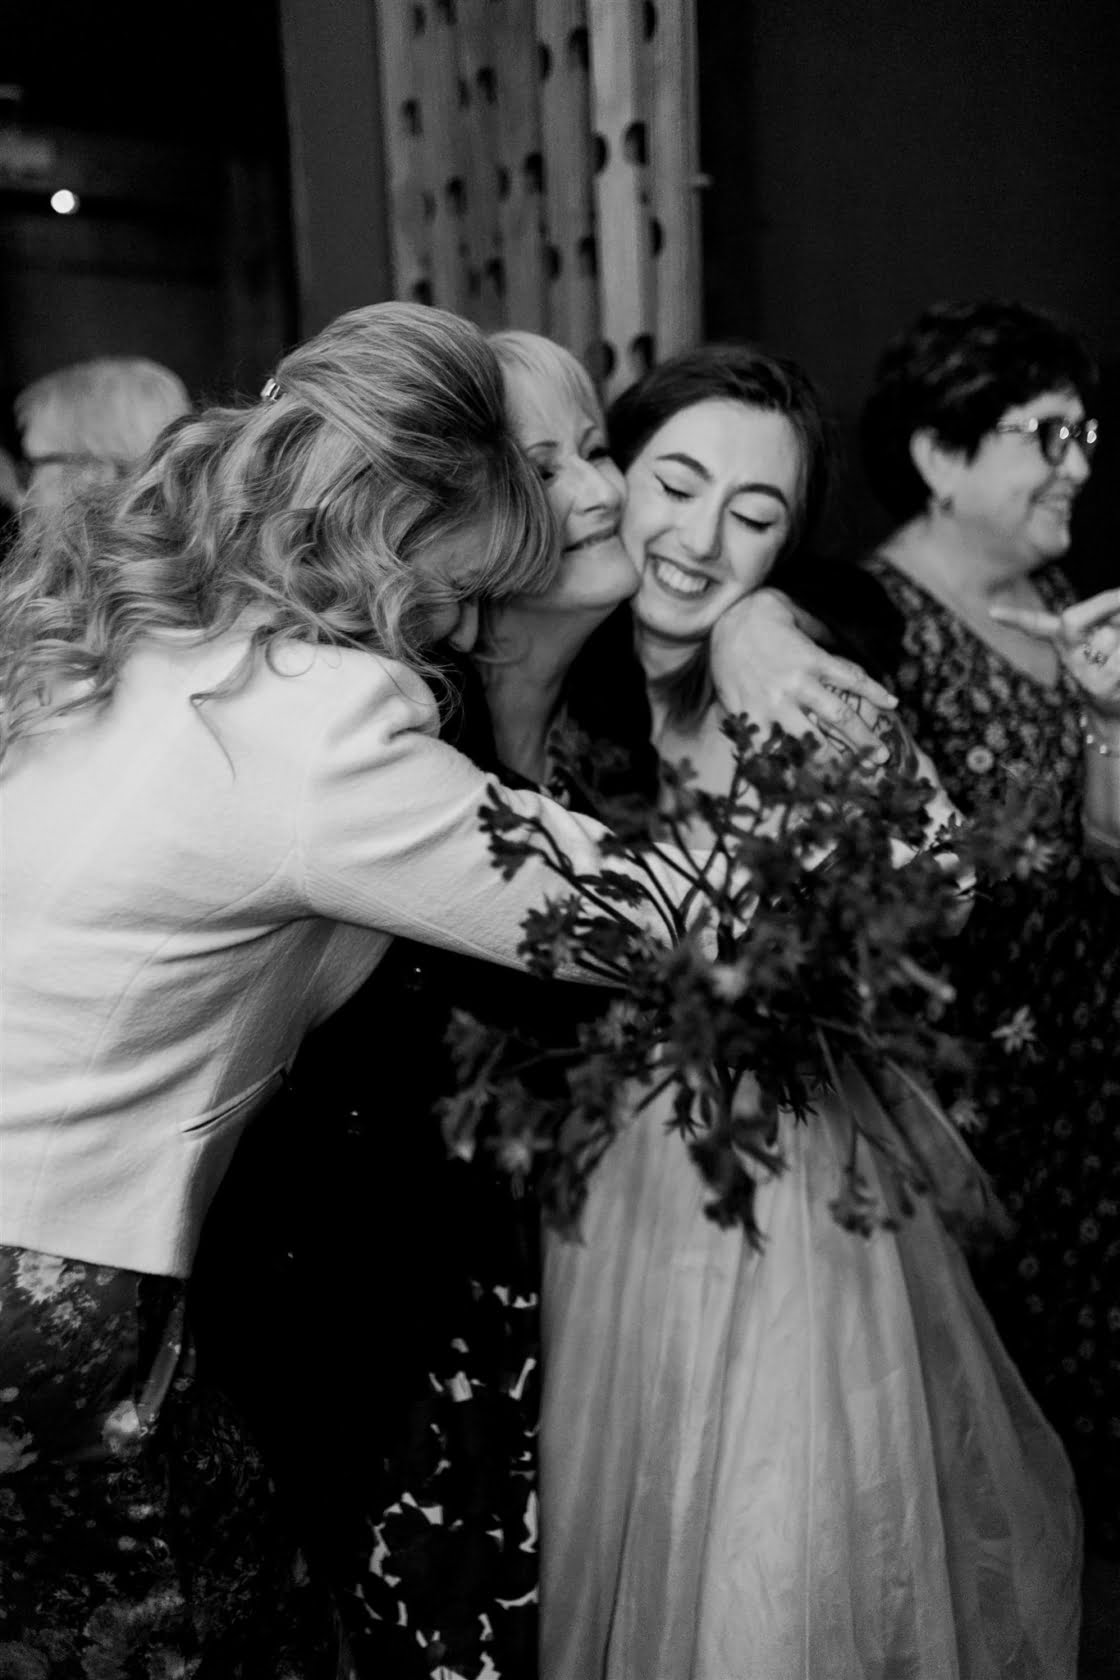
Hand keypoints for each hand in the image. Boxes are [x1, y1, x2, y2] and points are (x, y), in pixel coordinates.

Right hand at [709, 588, 897, 760]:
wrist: (721, 620)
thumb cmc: (761, 614)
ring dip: (831, 761)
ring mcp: (772, 702)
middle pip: (839, 718)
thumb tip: (839, 638)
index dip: (875, 693)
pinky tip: (794, 781)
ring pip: (808, 739)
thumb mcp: (797, 614)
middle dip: (863, 741)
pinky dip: (782, 763)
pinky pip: (769, 745)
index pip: (853, 679)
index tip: (894, 705)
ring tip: (846, 778)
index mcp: (811, 659)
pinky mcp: (749, 713)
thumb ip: (820, 630)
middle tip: (882, 758)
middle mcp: (796, 684)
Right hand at [990, 588, 1119, 717]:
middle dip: (1099, 608)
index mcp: (1065, 638)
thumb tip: (1114, 599)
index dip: (1015, 618)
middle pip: (1071, 621)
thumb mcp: (1113, 622)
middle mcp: (1067, 655)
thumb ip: (1109, 603)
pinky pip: (1119, 658)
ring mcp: (1080, 674)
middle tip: (1117, 614)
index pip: (1036, 624)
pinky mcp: (1098, 687)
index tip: (992, 613)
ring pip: (1107, 635)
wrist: (1119, 703)